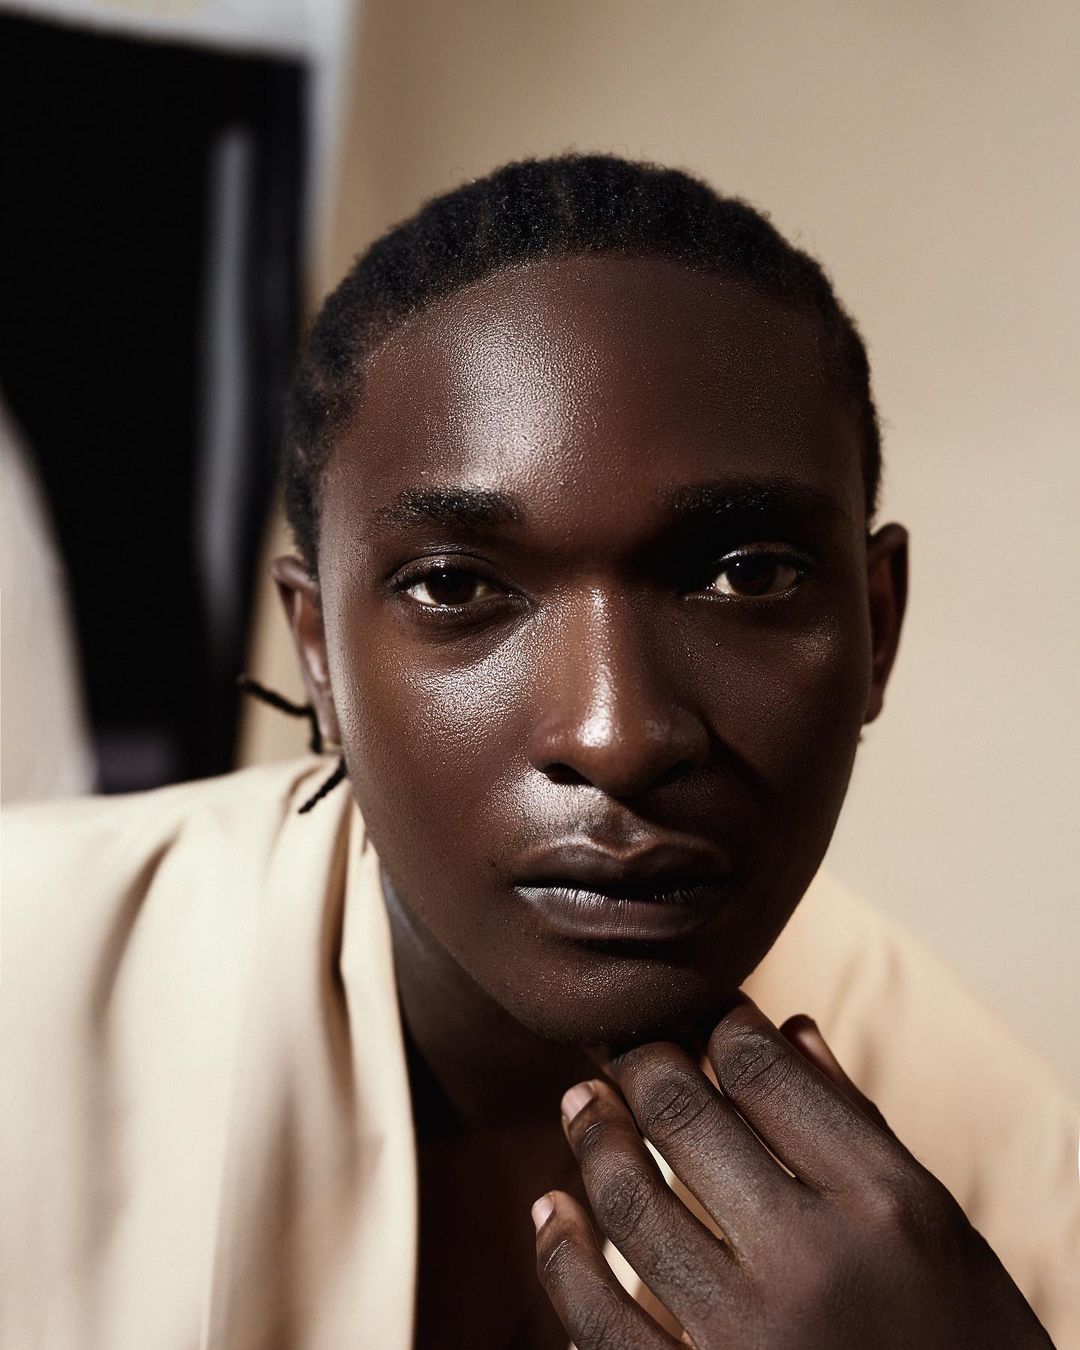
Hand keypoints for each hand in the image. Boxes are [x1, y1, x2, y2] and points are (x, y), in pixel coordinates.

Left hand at [531, 998, 1052, 1347]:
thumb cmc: (965, 1339)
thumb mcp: (941, 1230)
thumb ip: (858, 1125)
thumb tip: (788, 1026)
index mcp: (885, 1204)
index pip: (764, 1071)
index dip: (719, 1025)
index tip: (702, 1016)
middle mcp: (814, 1264)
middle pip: (683, 1116)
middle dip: (641, 1063)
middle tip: (624, 1045)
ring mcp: (748, 1340)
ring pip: (629, 1200)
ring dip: (593, 1136)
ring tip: (581, 1101)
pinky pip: (597, 1319)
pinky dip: (562, 1254)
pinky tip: (554, 1208)